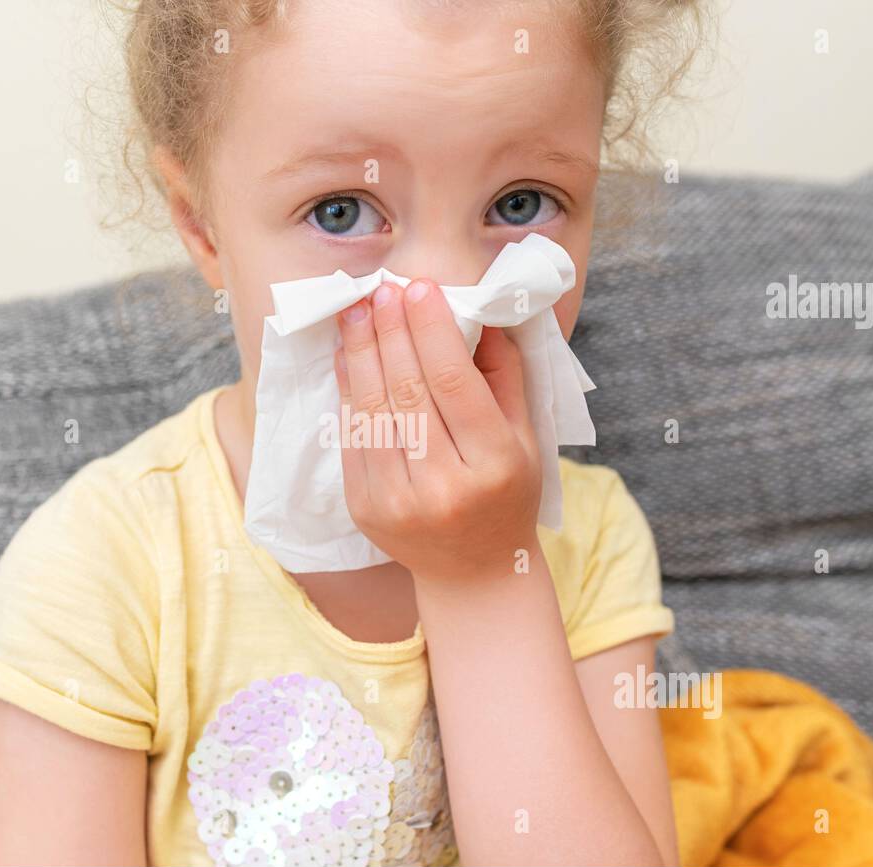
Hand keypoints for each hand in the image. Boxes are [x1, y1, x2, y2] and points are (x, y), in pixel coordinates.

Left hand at [333, 278, 541, 585]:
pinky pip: (351, 437)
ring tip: (357, 312)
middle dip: (390, 332)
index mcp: (492, 465)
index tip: (418, 288)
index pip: (452, 383)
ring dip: (360, 354)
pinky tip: (348, 356)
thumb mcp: (524, 438)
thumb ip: (503, 376)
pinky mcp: (364, 509)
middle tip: (382, 290)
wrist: (473, 572)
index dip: (431, 329)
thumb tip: (474, 312)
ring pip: (372, 411)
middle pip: (407, 391)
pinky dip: (348, 391)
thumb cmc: (507, 494)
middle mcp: (443, 486)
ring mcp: (397, 502)